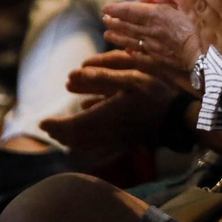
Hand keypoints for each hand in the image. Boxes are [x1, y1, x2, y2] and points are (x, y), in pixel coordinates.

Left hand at [40, 50, 187, 160]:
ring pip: (86, 145)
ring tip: (62, 134)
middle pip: (76, 138)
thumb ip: (102, 76)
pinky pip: (100, 148)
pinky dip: (87, 144)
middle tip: (48, 128)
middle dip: (60, 133)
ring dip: (72, 140)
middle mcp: (106, 132)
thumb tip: (74, 73)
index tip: (42, 123)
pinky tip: (87, 139)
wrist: (178, 119)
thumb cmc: (156, 95)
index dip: (55, 125)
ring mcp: (116, 140)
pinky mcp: (125, 143)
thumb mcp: (131, 78)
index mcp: (104, 116)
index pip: (71, 125)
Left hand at [103, 0, 201, 73]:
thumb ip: (166, 0)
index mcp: (157, 15)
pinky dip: (132, 53)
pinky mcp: (160, 60)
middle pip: (128, 26)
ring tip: (107, 34)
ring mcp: (154, 47)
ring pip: (131, 40)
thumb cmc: (202, 27)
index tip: (105, 7)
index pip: (131, 11)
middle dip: (115, 22)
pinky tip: (127, 53)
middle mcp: (151, 31)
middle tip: (105, 19)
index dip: (117, 9)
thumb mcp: (187, 7)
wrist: (207, 56)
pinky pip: (141, 55)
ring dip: (118, 36)